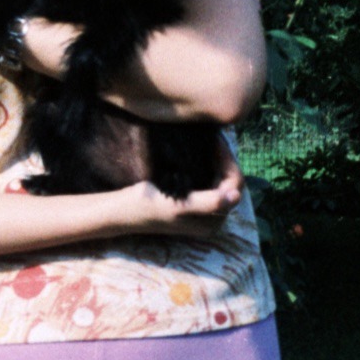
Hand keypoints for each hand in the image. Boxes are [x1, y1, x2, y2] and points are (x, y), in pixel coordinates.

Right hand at [125, 144, 245, 238]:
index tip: (216, 141)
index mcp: (212, 222)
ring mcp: (203, 209)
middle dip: (224, 160)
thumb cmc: (149, 207)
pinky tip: (201, 153)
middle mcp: (212, 218)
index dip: (228, 163)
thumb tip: (236, 196)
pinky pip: (210, 180)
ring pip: (220, 180)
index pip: (234, 187)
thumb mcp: (179, 205)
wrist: (123, 210)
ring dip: (217, 161)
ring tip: (208, 142)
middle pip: (229, 183)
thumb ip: (209, 203)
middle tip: (213, 138)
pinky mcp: (194, 201)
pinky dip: (209, 165)